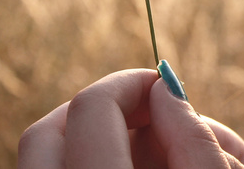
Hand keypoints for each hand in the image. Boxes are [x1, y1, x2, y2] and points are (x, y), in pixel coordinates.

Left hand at [18, 66, 243, 168]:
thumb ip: (197, 139)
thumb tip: (166, 86)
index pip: (91, 109)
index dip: (131, 82)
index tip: (166, 84)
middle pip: (48, 132)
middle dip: (103, 105)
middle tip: (151, 108)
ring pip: (45, 157)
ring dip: (95, 133)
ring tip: (148, 142)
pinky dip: (93, 159)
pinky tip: (138, 167)